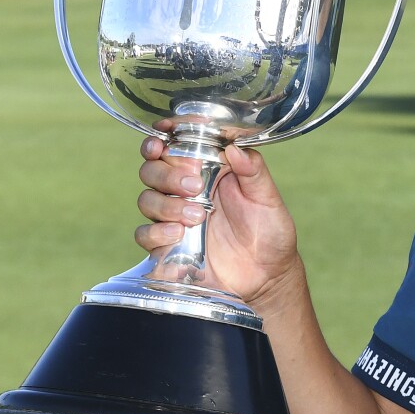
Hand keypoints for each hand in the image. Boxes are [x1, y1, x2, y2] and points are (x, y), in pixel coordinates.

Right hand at [135, 122, 304, 310]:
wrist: (268, 276)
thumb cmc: (270, 232)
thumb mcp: (268, 199)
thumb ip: (253, 171)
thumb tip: (234, 148)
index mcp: (207, 170)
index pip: (173, 147)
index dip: (160, 139)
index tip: (160, 137)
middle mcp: (185, 191)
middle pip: (151, 170)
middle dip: (166, 174)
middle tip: (194, 186)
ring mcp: (174, 218)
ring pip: (146, 199)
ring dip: (166, 205)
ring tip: (197, 216)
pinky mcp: (168, 246)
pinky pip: (144, 235)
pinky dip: (156, 233)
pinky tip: (178, 234)